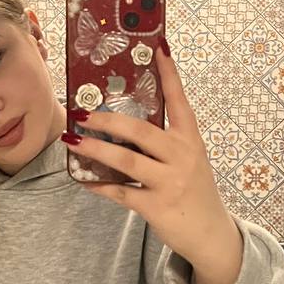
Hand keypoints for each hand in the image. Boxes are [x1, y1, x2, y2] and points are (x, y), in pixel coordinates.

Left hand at [61, 42, 242, 283]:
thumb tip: (123, 122)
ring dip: (95, 149)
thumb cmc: (194, 190)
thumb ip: (165, 142)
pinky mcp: (157, 206)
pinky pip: (121, 192)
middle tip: (82, 112)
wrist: (211, 234)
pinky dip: (100, 185)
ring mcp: (170, 182)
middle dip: (108, 119)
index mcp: (191, 140)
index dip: (169, 74)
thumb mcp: (189, 160)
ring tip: (72, 140)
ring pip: (126, 160)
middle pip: (141, 130)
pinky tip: (84, 180)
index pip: (179, 101)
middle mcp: (182, 157)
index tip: (159, 48)